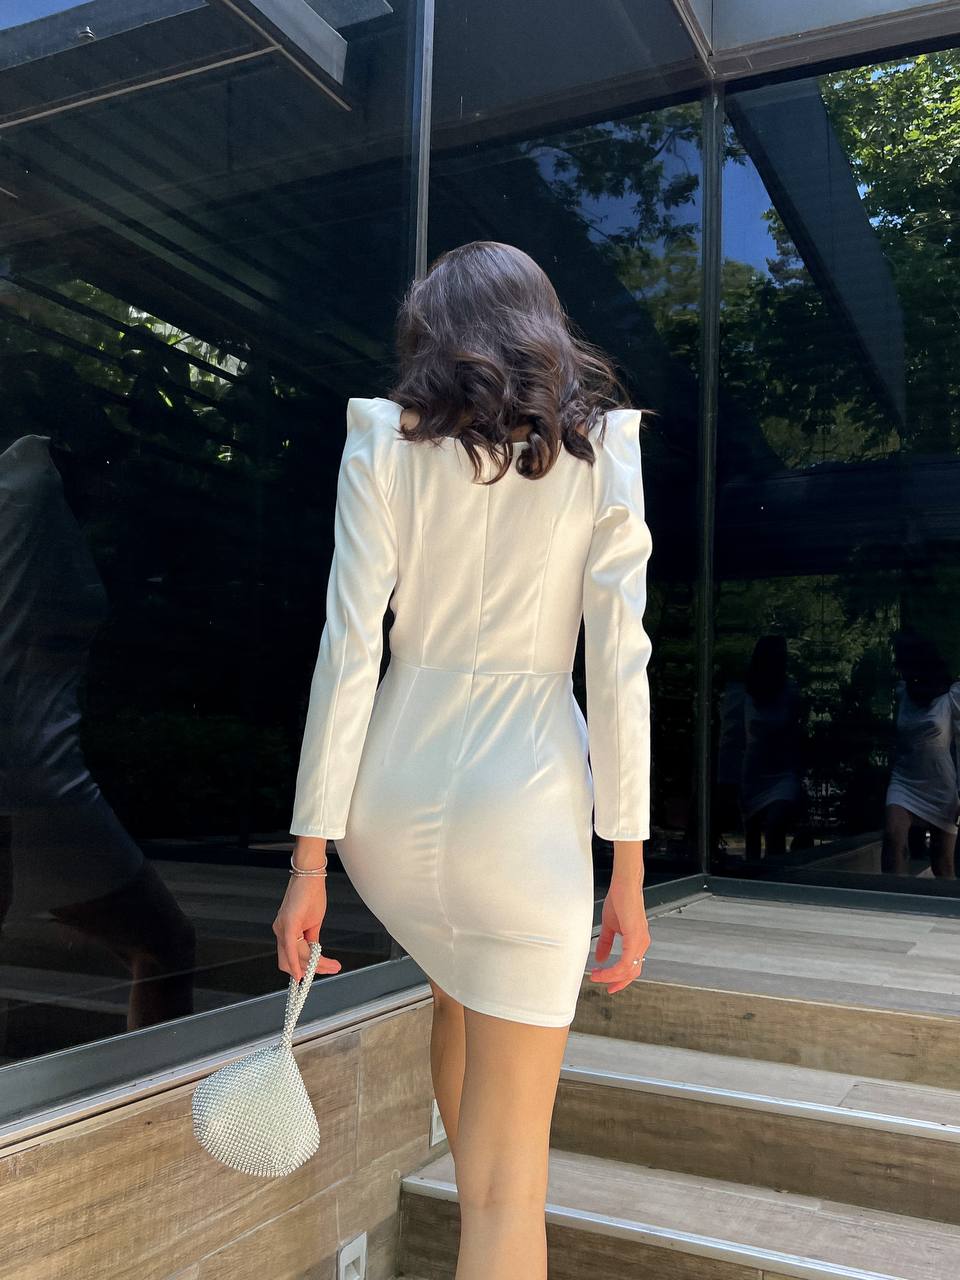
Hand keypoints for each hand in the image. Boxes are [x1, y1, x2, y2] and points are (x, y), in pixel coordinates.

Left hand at [272, 872, 342, 982]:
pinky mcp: (288, 924)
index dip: (305, 968)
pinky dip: (296, 963)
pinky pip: (292, 949)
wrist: (311, 875)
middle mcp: (279, 931)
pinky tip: (303, 973)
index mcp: (284, 931)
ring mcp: (282, 928)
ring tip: (334, 965)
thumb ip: (311, 939)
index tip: (323, 969)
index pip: (292, 957)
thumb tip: (315, 954)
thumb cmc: (311, 894)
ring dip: (315, 965)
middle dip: (311, 970)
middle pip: (291, 962)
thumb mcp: (313, 922)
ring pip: (297, 957)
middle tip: (331, 969)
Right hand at [589, 874, 649, 993]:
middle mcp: (642, 943)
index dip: (620, 978)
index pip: (632, 967)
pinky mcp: (635, 937)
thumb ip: (606, 944)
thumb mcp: (610, 926)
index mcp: (637, 941)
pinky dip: (614, 969)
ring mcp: (640, 941)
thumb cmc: (620, 900)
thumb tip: (600, 959)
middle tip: (603, 986)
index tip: (607, 984)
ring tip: (596, 975)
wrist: (624, 885)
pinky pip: (626, 962)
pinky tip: (603, 968)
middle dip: (616, 982)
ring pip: (629, 970)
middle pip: (632, 972)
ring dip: (611, 976)